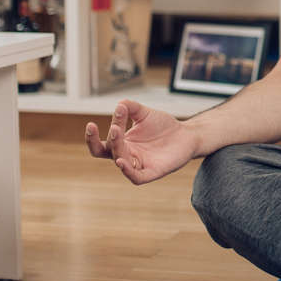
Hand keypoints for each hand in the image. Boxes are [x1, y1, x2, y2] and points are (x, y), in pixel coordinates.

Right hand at [84, 99, 201, 184]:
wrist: (187, 135)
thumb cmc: (163, 126)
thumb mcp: (145, 113)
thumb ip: (131, 107)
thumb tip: (119, 103)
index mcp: (123, 143)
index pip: (103, 142)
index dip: (93, 136)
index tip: (102, 118)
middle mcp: (128, 155)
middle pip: (108, 152)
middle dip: (106, 140)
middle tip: (113, 126)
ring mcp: (139, 164)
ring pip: (121, 161)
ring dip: (117, 149)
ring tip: (116, 132)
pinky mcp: (152, 171)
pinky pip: (136, 177)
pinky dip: (127, 172)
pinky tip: (121, 162)